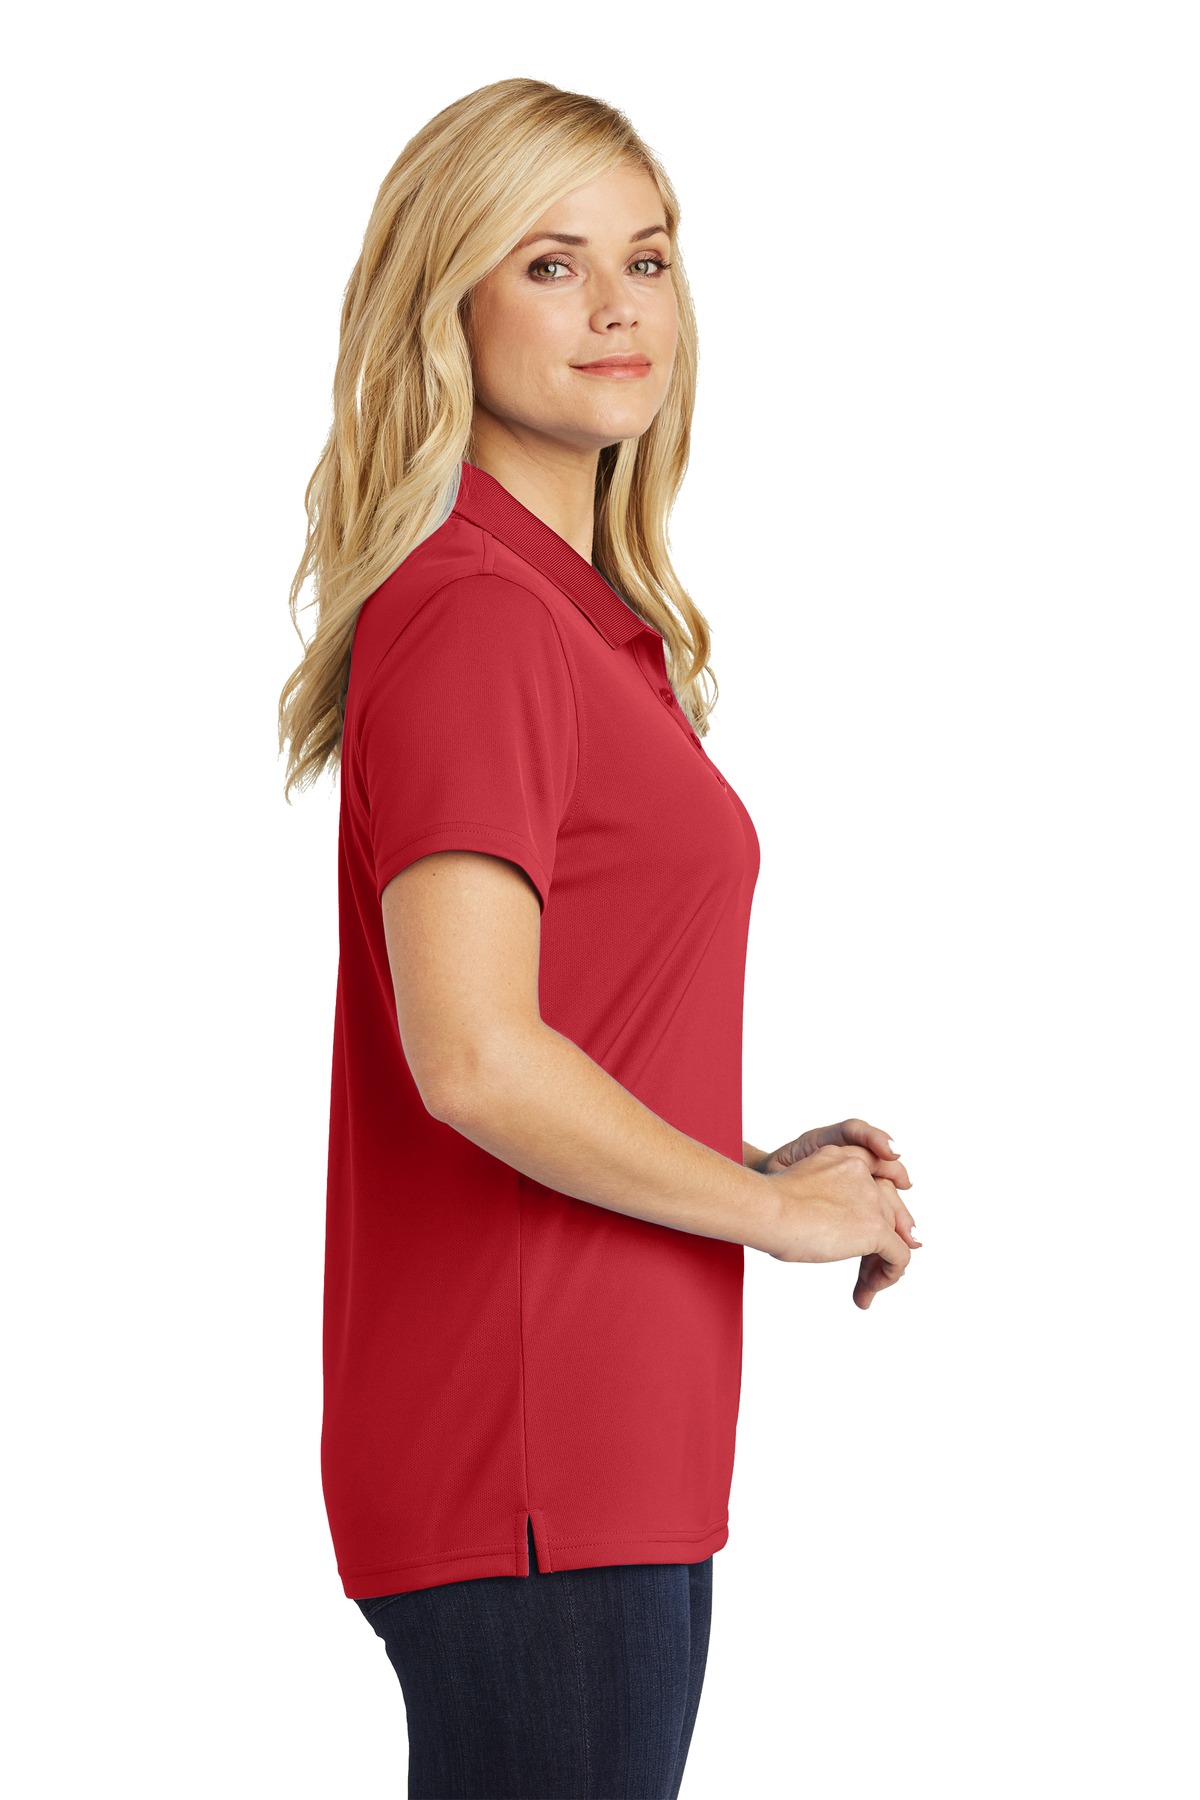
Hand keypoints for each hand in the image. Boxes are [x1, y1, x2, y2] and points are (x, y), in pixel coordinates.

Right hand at [760, 1118, 919, 1309]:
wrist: (767, 1209)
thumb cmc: (768, 1206)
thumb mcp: (802, 1193)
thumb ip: (823, 1201)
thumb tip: (827, 1228)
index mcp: (843, 1159)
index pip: (872, 1189)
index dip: (873, 1216)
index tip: (867, 1240)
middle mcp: (863, 1174)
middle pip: (884, 1214)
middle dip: (877, 1245)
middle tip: (865, 1273)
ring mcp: (872, 1199)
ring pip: (892, 1236)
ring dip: (879, 1264)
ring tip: (865, 1288)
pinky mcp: (875, 1227)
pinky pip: (898, 1256)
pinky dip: (889, 1275)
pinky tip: (870, 1289)